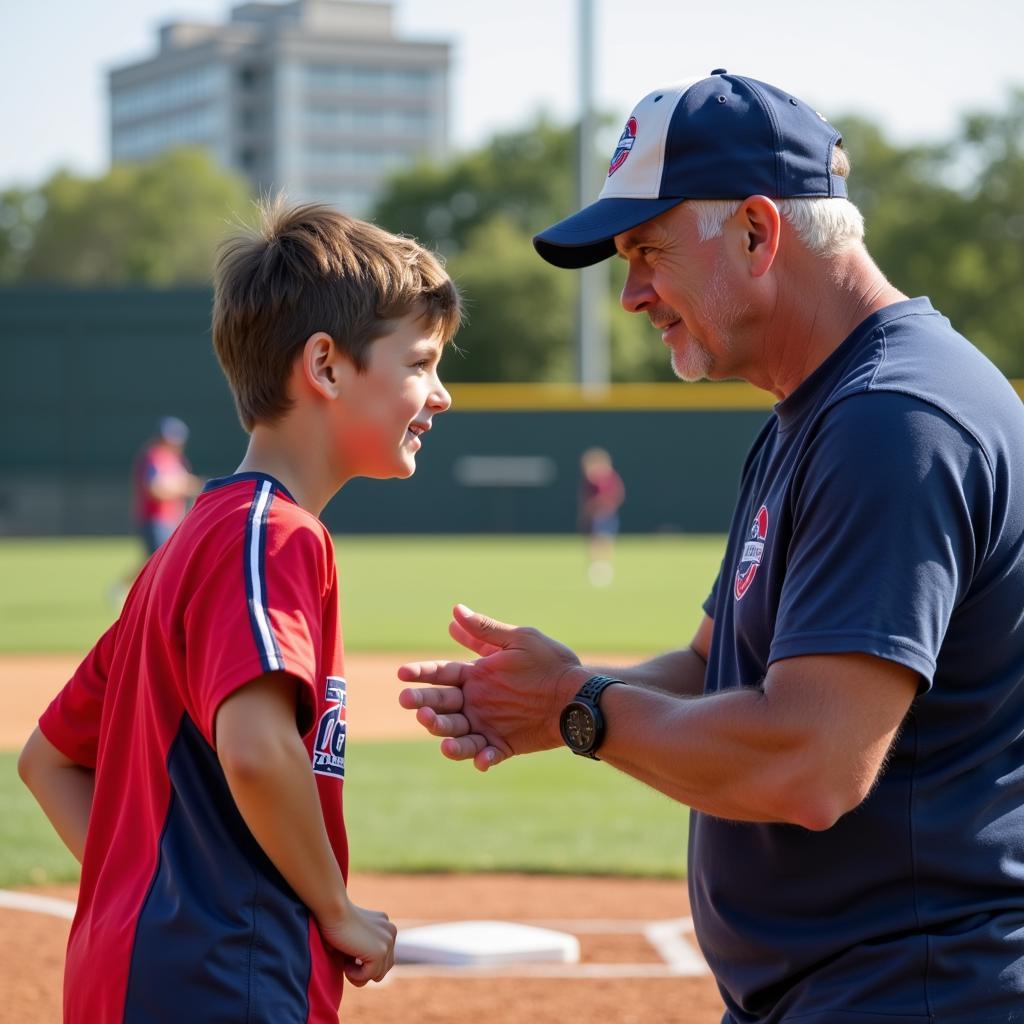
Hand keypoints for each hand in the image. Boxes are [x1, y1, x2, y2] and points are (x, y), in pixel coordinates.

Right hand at [318, 901, 397, 985]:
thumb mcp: (354, 937)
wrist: (333, 909)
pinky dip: (355, 975)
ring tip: (345, 962)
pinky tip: (345, 963)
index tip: (348, 954)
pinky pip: (369, 976)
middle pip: (383, 967)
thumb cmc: (335, 922)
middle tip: (346, 961)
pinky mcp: (380, 952)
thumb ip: (363, 951)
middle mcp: (390, 931)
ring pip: (378, 974)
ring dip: (359, 974)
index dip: (364, 962)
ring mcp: (388, 942)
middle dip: (364, 970)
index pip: (383, 957)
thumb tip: (364, 974)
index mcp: (385, 926)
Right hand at [398, 604, 587, 770]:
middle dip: (424, 704)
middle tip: (412, 705)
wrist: (578, 695)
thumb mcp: (519, 641)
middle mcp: (476, 700)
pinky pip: (486, 754)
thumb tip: (455, 610)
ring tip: (441, 735)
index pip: (440, 674)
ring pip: (456, 732)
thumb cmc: (550, 662)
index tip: (402, 673)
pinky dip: (480, 758)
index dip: (420, 673)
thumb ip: (485, 631)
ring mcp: (487, 724)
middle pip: (441, 703)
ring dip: (445, 734)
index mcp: (475, 674)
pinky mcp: (503, 745)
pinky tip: (480, 759)